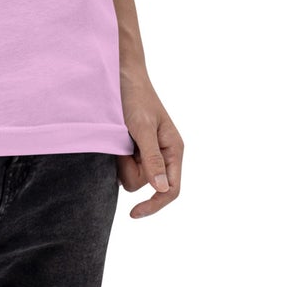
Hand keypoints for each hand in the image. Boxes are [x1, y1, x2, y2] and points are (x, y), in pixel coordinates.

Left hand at [116, 68, 182, 218]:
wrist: (118, 73)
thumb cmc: (135, 96)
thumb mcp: (143, 127)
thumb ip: (152, 157)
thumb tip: (162, 188)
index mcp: (173, 149)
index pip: (171, 189)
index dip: (155, 204)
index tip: (133, 213)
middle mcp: (162, 153)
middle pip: (145, 184)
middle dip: (130, 170)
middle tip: (123, 145)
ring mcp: (145, 151)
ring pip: (130, 176)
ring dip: (120, 161)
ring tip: (118, 136)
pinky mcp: (130, 147)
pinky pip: (121, 165)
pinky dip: (114, 156)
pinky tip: (113, 138)